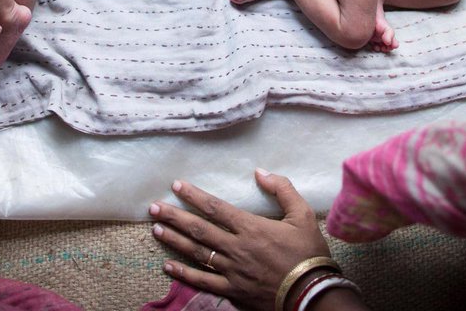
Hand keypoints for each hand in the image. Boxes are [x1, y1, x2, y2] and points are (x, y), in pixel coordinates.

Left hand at [150, 169, 333, 310]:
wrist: (311, 293)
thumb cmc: (308, 253)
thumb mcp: (303, 215)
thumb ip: (282, 189)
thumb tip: (260, 171)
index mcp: (251, 228)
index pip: (215, 208)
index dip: (194, 196)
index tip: (176, 186)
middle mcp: (236, 248)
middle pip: (198, 229)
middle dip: (174, 216)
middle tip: (154, 208)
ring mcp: (232, 271)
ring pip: (197, 253)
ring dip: (174, 241)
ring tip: (156, 230)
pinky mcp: (232, 291)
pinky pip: (203, 282)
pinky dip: (184, 274)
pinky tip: (168, 266)